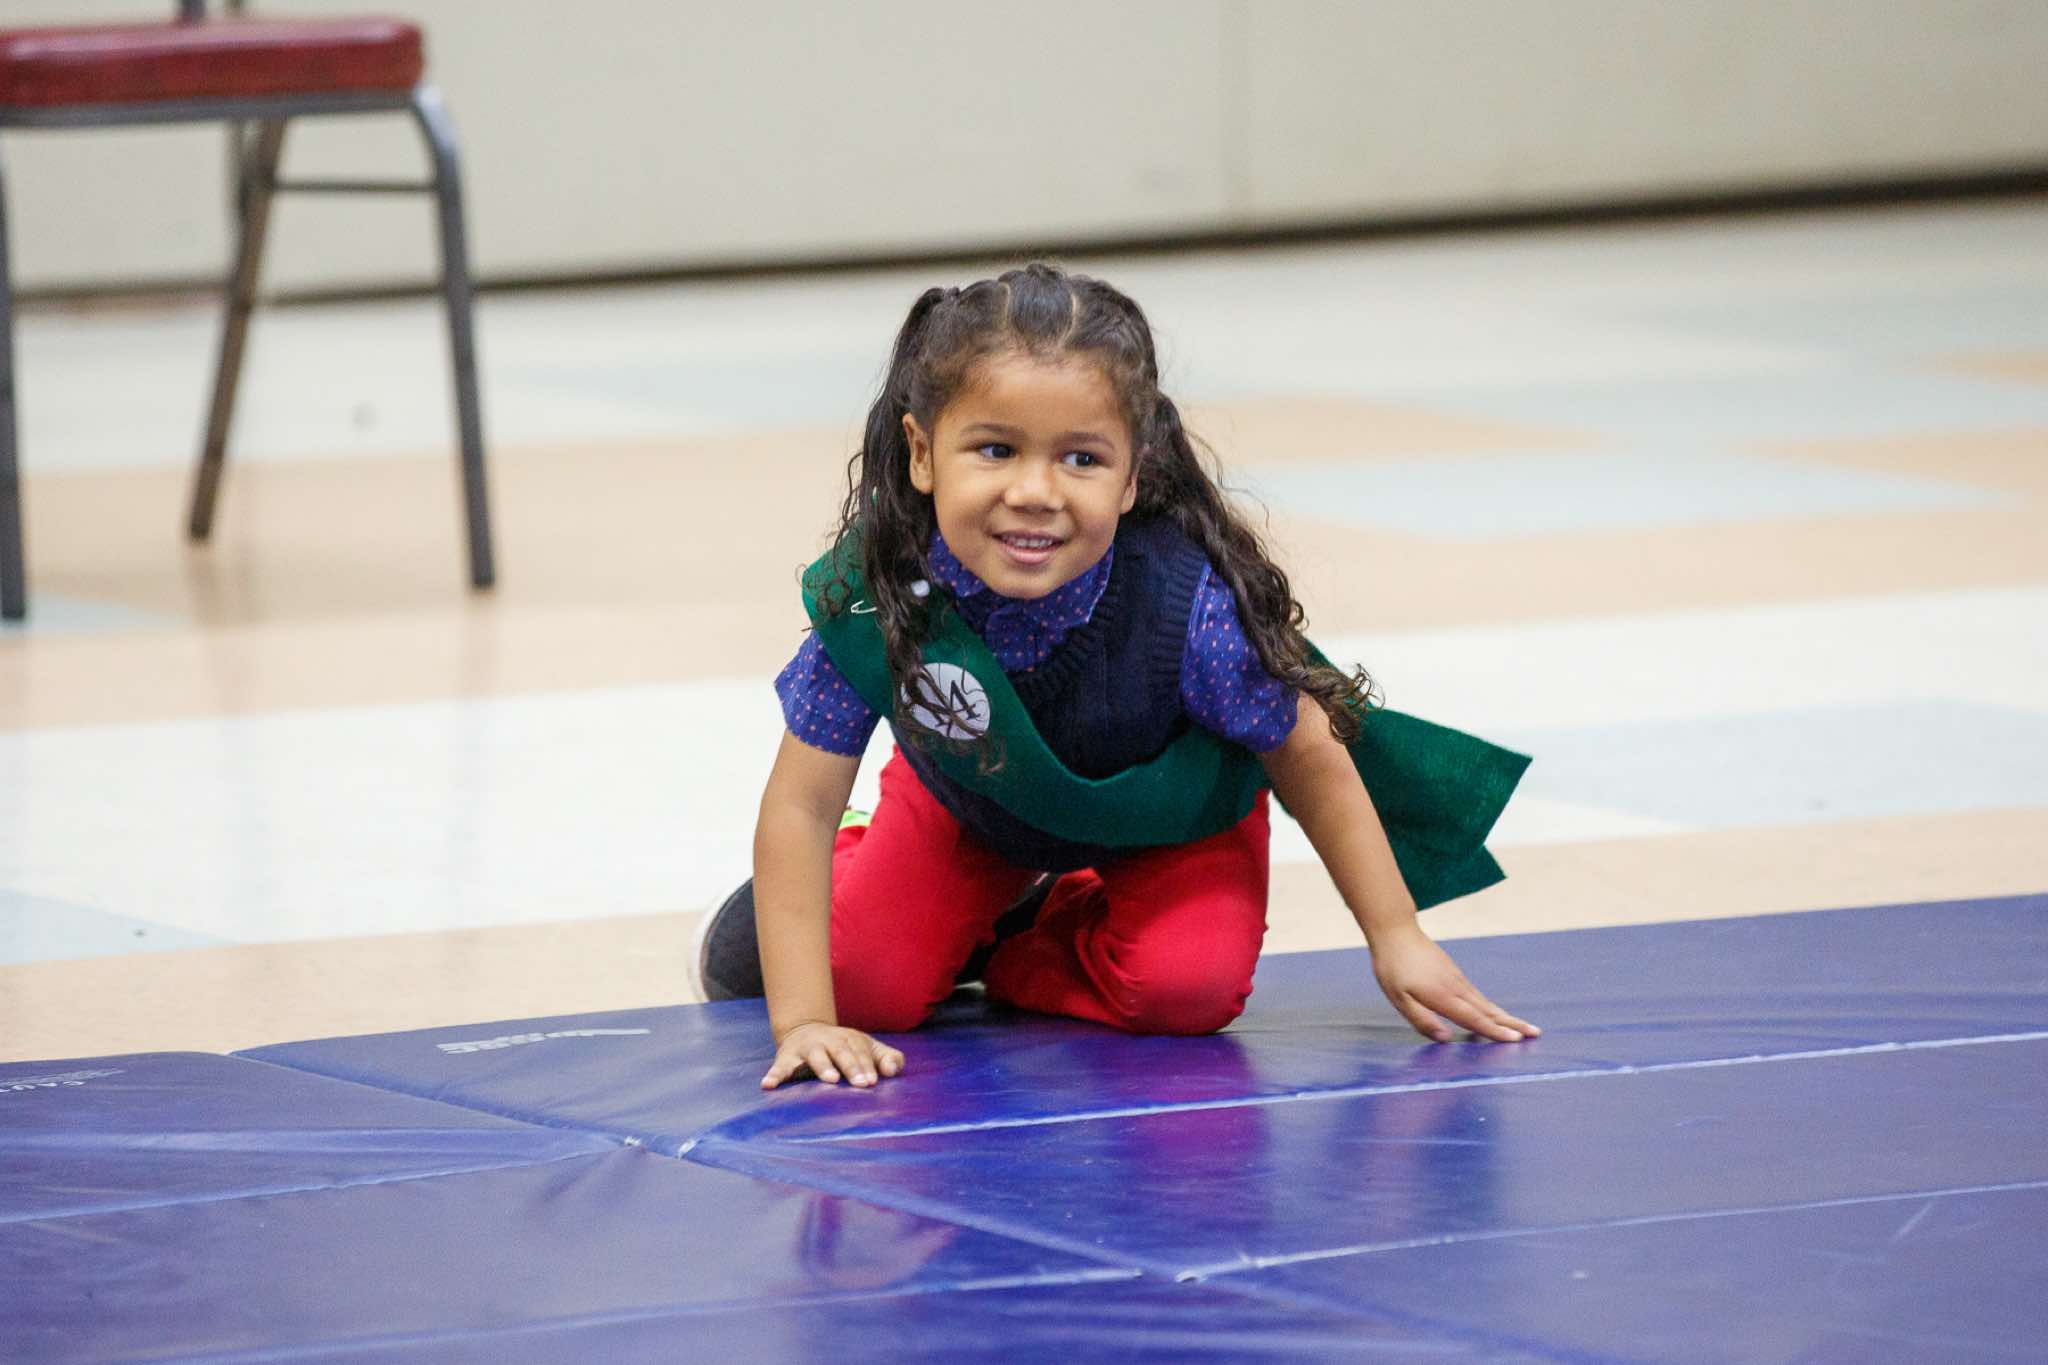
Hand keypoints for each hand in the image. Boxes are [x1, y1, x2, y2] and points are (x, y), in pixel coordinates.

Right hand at [762, 1021, 905, 1089]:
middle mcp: (828, 1042)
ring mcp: (807, 1050)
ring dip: (823, 1067)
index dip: (867, 1066)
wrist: (805, 1030)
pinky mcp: (786, 1059)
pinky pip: (780, 1068)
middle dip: (852, 1067)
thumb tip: (893, 1071)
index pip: (861, 1052)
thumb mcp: (867, 1048)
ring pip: (815, 1057)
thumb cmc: (843, 1047)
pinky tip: (768, 1085)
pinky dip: (774, 1076)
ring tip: (830, 1079)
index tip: (873, 1082)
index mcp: (849, 1039)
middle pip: (841, 1053)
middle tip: (861, 1083)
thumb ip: (887, 1058)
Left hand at [1369, 925, 1538, 1043]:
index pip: (1474, 1018)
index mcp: (1443, 996)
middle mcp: (1456, 988)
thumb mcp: (1398, 998)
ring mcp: (1457, 979)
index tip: (1516, 1039)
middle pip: (1488, 1010)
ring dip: (1506, 1016)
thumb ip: (1421, 1019)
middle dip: (1512, 1023)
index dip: (1494, 1031)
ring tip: (1524, 1027)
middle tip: (1536, 1033)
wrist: (1397, 931)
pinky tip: (1494, 1014)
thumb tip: (1446, 1039)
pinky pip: (1477, 996)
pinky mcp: (1454, 974)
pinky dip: (1491, 1007)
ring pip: (1485, 1002)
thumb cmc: (1393, 967)